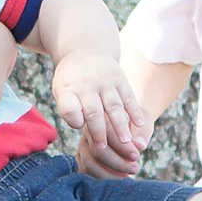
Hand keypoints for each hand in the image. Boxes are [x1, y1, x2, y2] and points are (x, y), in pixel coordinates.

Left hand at [51, 52, 147, 166]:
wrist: (85, 51)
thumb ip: (69, 109)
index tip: (80, 129)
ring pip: (114, 107)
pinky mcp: (120, 79)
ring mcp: (105, 82)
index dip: (74, 120)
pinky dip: (135, 111)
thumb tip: (81, 125)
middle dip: (99, 132)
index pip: (69, 108)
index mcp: (68, 90)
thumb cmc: (72, 81)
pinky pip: (129, 97)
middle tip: (103, 149)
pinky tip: (140, 125)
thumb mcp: (62, 92)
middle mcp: (87, 86)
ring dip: (121, 125)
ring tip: (127, 142)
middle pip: (94, 112)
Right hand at [74, 111, 148, 178]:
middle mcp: (89, 131)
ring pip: (90, 164)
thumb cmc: (136, 126)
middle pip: (97, 150)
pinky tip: (118, 178)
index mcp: (103, 117)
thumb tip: (140, 145)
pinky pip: (86, 172)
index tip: (136, 156)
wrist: (126, 127)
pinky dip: (102, 178)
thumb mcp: (143, 124)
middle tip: (135, 168)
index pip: (108, 133)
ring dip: (110, 174)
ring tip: (128, 175)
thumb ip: (141, 133)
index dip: (123, 147)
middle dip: (117, 163)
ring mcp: (83, 146)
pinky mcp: (82, 159)